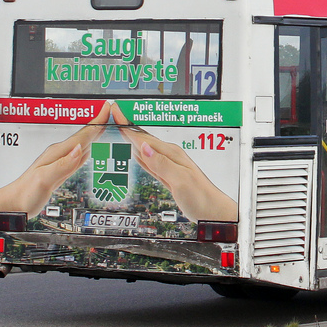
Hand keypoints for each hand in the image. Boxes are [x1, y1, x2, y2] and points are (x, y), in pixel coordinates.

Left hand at [0, 100, 113, 215]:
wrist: (14, 204)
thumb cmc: (25, 193)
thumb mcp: (44, 179)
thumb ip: (62, 165)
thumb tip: (79, 149)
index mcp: (57, 154)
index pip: (81, 135)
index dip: (96, 122)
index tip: (107, 109)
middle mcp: (60, 155)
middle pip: (84, 136)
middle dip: (98, 123)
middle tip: (112, 112)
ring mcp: (61, 162)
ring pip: (83, 144)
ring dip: (95, 135)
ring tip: (106, 126)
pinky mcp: (61, 171)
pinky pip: (79, 157)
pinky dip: (89, 150)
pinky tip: (92, 149)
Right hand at [111, 104, 235, 221]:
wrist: (213, 211)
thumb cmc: (201, 197)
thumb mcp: (180, 180)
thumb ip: (162, 164)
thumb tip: (144, 148)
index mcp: (172, 155)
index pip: (145, 138)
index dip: (128, 127)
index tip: (116, 114)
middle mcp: (170, 157)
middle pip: (144, 140)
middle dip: (128, 129)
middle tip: (114, 116)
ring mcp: (169, 166)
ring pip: (146, 150)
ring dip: (132, 141)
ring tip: (120, 131)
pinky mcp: (168, 176)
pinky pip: (150, 162)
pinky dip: (140, 156)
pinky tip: (136, 153)